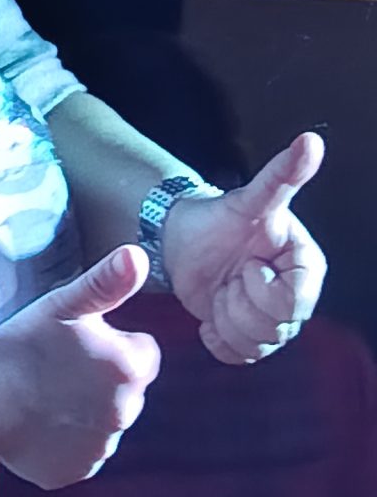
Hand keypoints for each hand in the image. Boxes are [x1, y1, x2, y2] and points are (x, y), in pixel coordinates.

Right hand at [0, 244, 160, 489]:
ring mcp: (101, 447)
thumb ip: (108, 282)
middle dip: (102, 382)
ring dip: (85, 413)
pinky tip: (40, 423)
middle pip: (126, 392)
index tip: (77, 345)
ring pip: (103, 424)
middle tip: (58, 370)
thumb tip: (137, 253)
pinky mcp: (75, 471)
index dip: (112, 345)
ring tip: (46, 396)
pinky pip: (80, 454)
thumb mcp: (66, 304)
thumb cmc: (23, 342)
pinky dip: (65, 443)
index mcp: (132, 368)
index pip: (142, 353)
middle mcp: (126, 413)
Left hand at [160, 133, 325, 365]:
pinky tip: (209, 313)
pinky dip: (217, 338)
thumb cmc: (220, 219)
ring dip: (226, 318)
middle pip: (275, 326)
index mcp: (308, 266)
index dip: (262, 286)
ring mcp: (276, 321)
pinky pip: (240, 357)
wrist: (185, 242)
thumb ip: (282, 175)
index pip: (294, 300)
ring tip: (220, 290)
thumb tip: (312, 139)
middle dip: (239, 302)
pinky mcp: (250, 338)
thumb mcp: (249, 199)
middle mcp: (300, 296)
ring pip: (257, 344)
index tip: (246, 264)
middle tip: (229, 276)